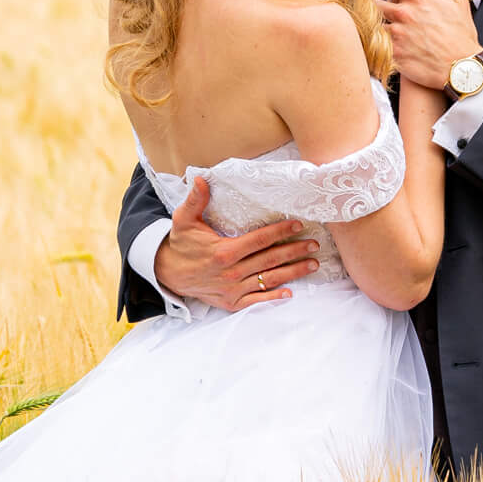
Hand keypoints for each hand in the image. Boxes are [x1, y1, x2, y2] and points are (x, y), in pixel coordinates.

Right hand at [152, 178, 319, 310]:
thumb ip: (195, 200)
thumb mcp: (184, 220)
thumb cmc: (181, 244)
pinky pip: (256, 301)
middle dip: (295, 251)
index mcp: (224, 251)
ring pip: (269, 280)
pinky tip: (290, 293)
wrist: (168, 274)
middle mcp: (232, 272)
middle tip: (314, 244)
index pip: (259, 240)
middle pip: (270, 260)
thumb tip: (200, 179)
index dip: (280, 232)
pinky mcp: (231, 303)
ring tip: (313, 264)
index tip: (298, 224)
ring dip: (293, 272)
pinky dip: (273, 298)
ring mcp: (233, 289)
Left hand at [379, 0, 479, 89]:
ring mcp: (396, 35)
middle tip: (387, 7)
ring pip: (374, 23)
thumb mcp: (458, 1)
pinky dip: (378, 43)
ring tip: (388, 27)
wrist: (461, 69)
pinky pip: (376, 44)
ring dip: (379, 24)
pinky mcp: (393, 54)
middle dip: (381, 3)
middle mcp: (404, 14)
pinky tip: (383, 44)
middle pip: (376, 0)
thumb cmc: (461, 35)